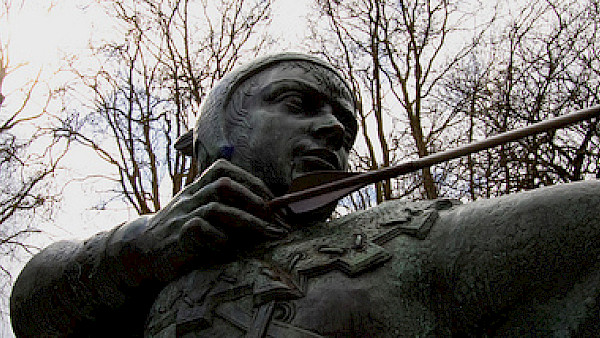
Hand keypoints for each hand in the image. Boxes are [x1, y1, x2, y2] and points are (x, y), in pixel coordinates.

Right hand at [124, 159, 288, 282]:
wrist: (141, 250)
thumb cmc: (179, 231)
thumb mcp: (198, 210)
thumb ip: (223, 205)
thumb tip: (265, 206)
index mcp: (196, 188)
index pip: (224, 170)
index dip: (251, 181)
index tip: (273, 198)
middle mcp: (190, 197)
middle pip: (224, 184)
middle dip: (253, 197)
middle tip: (274, 215)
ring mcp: (182, 215)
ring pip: (217, 208)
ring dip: (246, 220)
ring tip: (267, 232)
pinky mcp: (177, 236)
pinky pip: (200, 230)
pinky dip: (219, 238)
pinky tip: (228, 248)